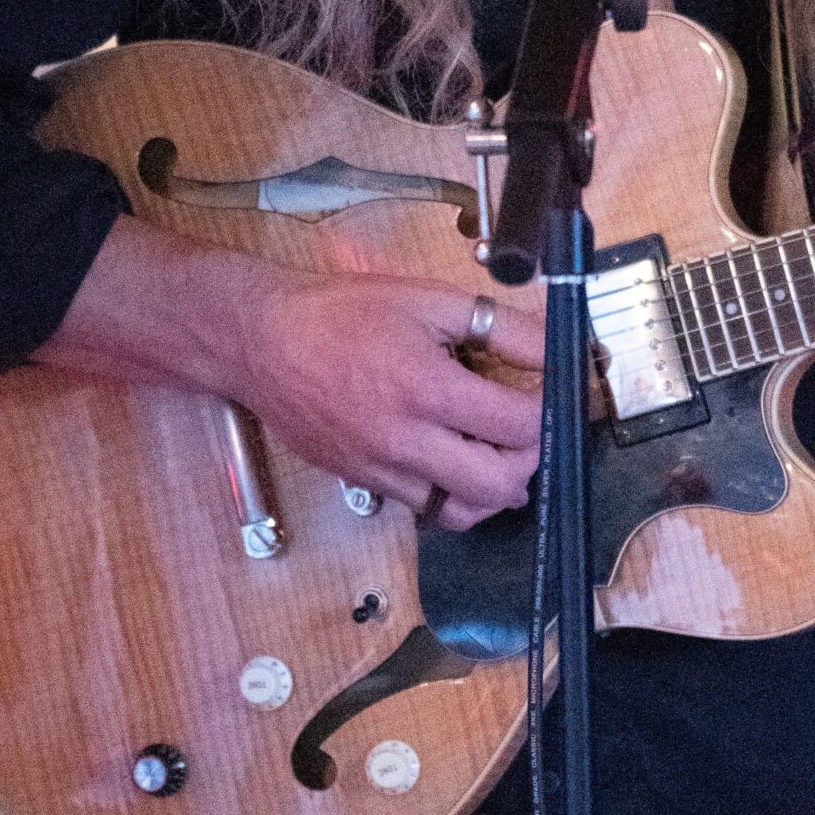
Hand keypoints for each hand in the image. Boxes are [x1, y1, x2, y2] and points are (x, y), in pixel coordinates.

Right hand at [236, 266, 546, 529]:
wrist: (263, 341)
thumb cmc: (340, 314)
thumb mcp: (430, 301)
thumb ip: (499, 327)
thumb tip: (552, 345)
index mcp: (427, 390)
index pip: (519, 425)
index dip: (549, 411)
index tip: (550, 392)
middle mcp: (406, 441)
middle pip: (499, 485)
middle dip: (530, 458)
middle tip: (527, 427)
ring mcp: (382, 471)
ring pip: (463, 512)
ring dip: (494, 487)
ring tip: (496, 449)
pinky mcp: (364, 483)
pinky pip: (425, 509)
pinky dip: (452, 493)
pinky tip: (454, 459)